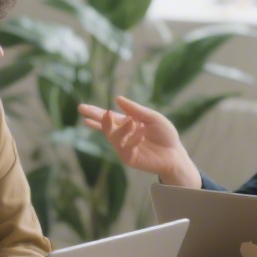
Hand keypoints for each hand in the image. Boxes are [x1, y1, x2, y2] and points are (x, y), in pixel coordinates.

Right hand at [76, 96, 200, 187]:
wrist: (175, 153)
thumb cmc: (164, 134)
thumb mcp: (152, 117)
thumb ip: (136, 110)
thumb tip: (117, 99)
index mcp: (127, 123)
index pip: (108, 118)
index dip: (95, 114)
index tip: (82, 109)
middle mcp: (123, 135)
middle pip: (105, 126)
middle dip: (94, 117)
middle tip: (81, 109)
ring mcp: (124, 147)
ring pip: (113, 137)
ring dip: (121, 128)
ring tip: (132, 122)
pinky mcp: (129, 158)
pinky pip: (125, 148)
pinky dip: (132, 140)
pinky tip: (141, 135)